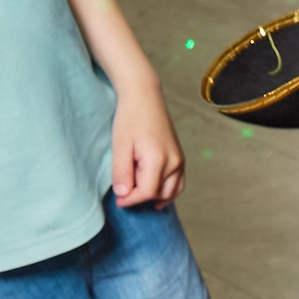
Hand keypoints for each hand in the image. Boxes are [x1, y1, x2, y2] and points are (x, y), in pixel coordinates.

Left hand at [110, 87, 184, 205]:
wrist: (145, 97)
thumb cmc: (130, 118)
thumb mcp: (120, 146)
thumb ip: (121, 172)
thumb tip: (123, 194)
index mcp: (159, 159)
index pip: (147, 191)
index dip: (131, 200)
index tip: (118, 201)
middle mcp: (174, 162)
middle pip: (160, 194)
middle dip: (142, 198)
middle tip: (124, 195)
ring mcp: (180, 160)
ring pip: (172, 191)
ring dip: (156, 198)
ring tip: (139, 197)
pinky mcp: (180, 158)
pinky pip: (178, 183)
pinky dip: (168, 192)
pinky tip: (156, 196)